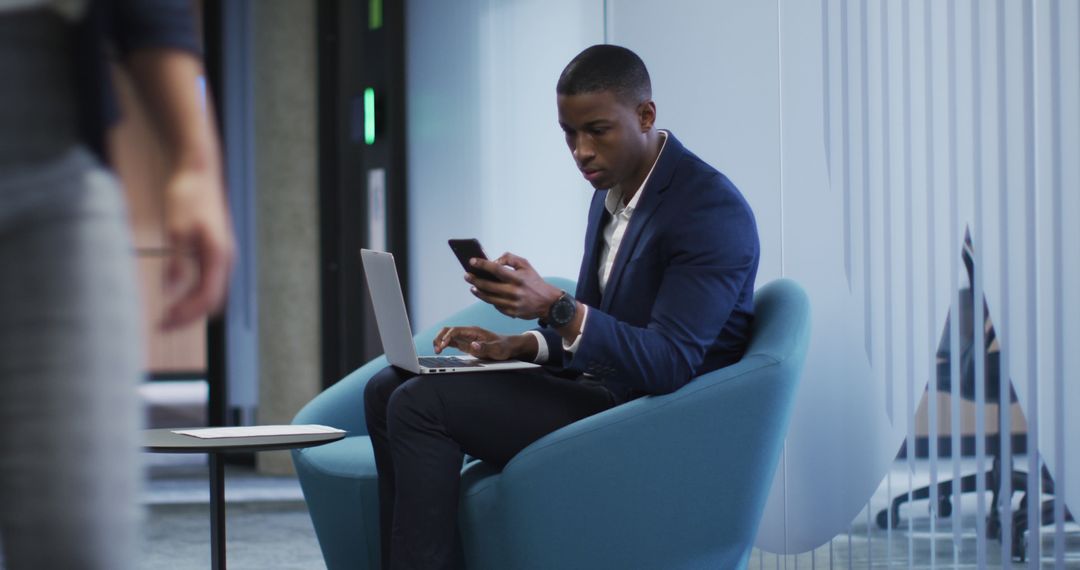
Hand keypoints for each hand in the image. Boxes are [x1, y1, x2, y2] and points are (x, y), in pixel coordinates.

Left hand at [160, 167, 235, 329]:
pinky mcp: (216, 250)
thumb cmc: (188, 195)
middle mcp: (226, 259)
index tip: (162, 322)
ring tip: (169, 313)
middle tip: (163, 324)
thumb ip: (175, 261)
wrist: (198, 171)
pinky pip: (210, 281)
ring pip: (213, 293)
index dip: (185, 314)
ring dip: (192, 306)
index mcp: (219, 255)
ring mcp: (223, 255)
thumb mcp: (176, 228)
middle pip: (213, 301)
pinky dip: (195, 293)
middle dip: (189, 316)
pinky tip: (178, 294)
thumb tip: (169, 289)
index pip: (206, 297)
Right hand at [433, 326, 536, 360]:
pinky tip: (441, 350)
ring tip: (437, 351)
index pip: (455, 330)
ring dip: (440, 341)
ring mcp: (466, 338)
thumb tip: (472, 345)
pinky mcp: (466, 344)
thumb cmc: (504, 346)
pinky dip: (444, 345)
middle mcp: (468, 333)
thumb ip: (484, 347)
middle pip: (448, 330)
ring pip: (448, 336)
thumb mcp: (496, 349)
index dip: (446, 337)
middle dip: (439, 338)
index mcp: (474, 331)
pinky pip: (452, 342)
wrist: (510, 346)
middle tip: (437, 350)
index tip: (442, 346)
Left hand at [465, 253, 561, 319]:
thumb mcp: (526, 265)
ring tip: (472, 286)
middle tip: (467, 275)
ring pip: (490, 298)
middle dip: (475, 280)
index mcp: (518, 278)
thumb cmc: (534, 281)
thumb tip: (494, 261)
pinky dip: (489, 300)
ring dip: (478, 292)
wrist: (548, 302)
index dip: (482, 265)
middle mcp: (514, 291)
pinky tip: (484, 295)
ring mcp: (512, 304)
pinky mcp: (512, 313)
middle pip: (489, 286)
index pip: (496, 269)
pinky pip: (496, 306)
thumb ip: (510, 259)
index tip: (472, 261)